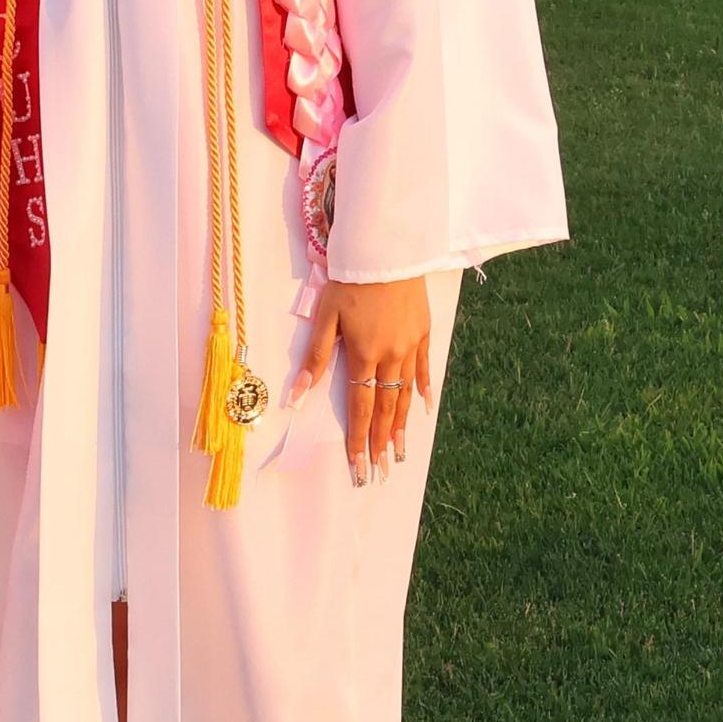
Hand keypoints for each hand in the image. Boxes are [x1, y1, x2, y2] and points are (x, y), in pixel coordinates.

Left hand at [286, 276, 431, 486]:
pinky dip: (424, 390)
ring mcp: (410, 346)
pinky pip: (424, 369)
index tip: (359, 467)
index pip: (359, 408)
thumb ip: (315, 357)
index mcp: (364, 354)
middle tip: (382, 471)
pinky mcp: (423, 333)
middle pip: (385, 408)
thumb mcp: (325, 315)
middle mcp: (391, 357)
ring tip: (399, 452)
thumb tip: (298, 396)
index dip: (358, 440)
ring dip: (401, 425)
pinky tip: (424, 409)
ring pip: (406, 395)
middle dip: (380, 442)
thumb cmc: (349, 279)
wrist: (386, 250)